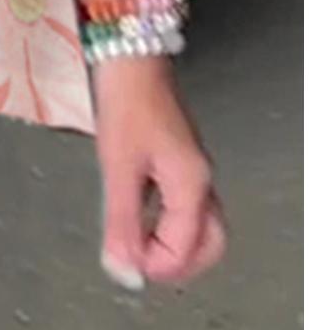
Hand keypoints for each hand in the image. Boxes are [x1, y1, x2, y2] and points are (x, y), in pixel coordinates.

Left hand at [92, 56, 226, 288]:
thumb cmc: (127, 105)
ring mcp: (195, 170)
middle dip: (179, 265)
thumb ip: (122, 222)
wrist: (132, 59)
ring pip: (202, 226)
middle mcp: (202, 181)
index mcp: (192, 186)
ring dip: (176, 246)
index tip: (123, 261)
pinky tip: (142, 218)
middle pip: (210, 244)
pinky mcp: (183, 160)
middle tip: (141, 266)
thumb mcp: (118, 167)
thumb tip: (123, 270)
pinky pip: (188, 206)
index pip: (184, 249)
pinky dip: (170, 224)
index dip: (154, 264)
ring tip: (139, 248)